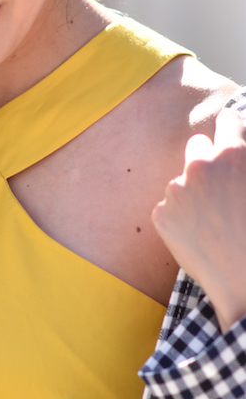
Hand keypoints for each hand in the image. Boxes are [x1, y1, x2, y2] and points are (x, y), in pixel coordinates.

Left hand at [152, 108, 245, 332]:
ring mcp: (176, 190)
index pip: (226, 121)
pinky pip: (168, 208)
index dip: (229, 132)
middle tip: (216, 185)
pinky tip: (195, 236)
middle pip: (196, 145)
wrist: (241, 277)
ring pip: (181, 181)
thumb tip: (237, 159)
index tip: (227, 140)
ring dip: (191, 192)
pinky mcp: (161, 214)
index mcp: (233, 154)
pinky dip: (177, 219)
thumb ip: (244, 164)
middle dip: (205, 159)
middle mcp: (201, 165)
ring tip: (210, 221)